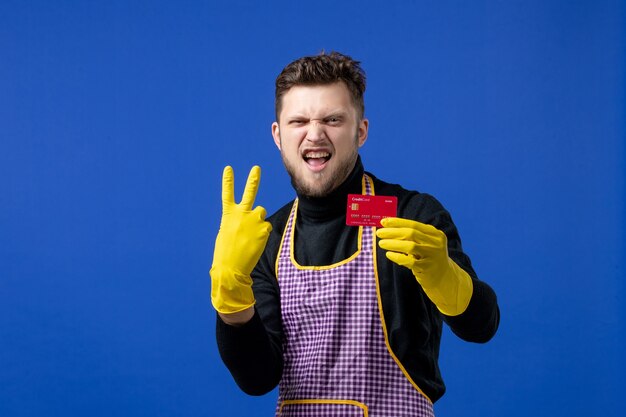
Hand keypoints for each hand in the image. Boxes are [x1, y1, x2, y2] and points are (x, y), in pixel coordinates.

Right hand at [210, 166, 271, 313]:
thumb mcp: (227, 234)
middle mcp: (242, 214)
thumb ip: (237, 223)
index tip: (228, 169)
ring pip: (261, 213)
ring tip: (250, 235)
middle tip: (256, 168)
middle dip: (253, 179)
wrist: (231, 267)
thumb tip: (250, 222)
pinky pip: (266, 227)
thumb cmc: (226, 252)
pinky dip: (262, 233)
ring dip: (258, 220)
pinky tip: (255, 242)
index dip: (228, 181)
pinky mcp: (264, 228)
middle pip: (250, 192)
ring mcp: (254, 220)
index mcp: (228, 214)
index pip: (227, 194)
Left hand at [376, 217, 471, 315]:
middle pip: (411, 233)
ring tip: (381, 243)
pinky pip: (409, 261)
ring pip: (410, 246)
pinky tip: (388, 254)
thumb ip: (413, 236)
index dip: (397, 222)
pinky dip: (397, 257)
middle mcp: (436, 243)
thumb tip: (389, 228)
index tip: (383, 222)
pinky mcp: (427, 268)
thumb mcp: (426, 244)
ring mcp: (433, 256)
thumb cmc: (429, 258)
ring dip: (393, 243)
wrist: (444, 279)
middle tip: (379, 233)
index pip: (414, 224)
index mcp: (435, 234)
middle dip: (393, 232)